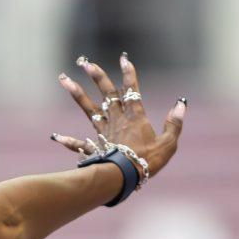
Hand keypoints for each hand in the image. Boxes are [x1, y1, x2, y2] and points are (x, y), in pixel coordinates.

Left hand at [52, 53, 185, 178]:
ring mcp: (102, 134)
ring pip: (89, 109)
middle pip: (106, 94)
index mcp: (135, 118)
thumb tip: (181, 104)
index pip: (132, 91)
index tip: (123, 59)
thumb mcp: (169, 143)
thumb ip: (174, 123)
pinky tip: (56, 137)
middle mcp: (117, 121)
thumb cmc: (148, 162)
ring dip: (76, 94)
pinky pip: (79, 144)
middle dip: (97, 76)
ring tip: (64, 80)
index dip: (129, 75)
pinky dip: (68, 141)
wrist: (124, 179)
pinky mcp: (94, 148)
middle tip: (84, 62)